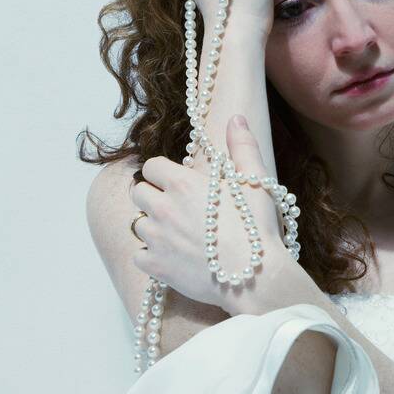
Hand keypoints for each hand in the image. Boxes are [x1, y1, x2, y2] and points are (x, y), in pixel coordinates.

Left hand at [131, 114, 299, 313]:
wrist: (255, 275)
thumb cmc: (256, 227)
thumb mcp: (255, 181)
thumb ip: (242, 146)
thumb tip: (235, 119)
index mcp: (183, 183)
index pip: (151, 166)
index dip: (163, 173)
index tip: (177, 183)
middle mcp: (162, 207)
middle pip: (138, 192)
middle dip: (153, 197)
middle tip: (176, 208)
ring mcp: (156, 238)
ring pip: (137, 224)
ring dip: (152, 226)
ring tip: (176, 234)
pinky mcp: (155, 266)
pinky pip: (138, 255)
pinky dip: (150, 256)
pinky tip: (171, 256)